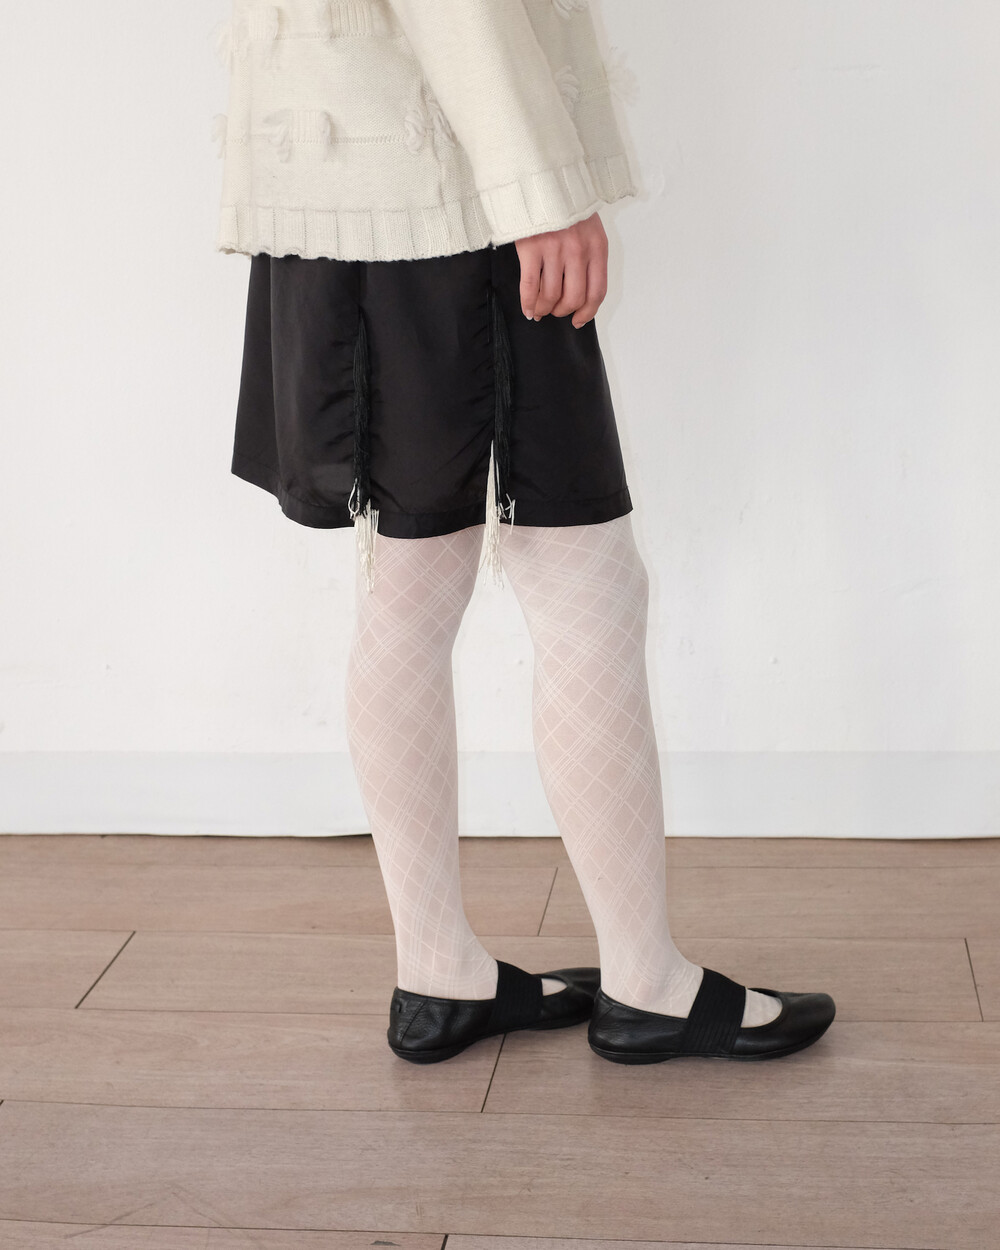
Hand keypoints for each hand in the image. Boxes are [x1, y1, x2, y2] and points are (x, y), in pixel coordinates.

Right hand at [515, 211, 608, 328]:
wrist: (542, 176)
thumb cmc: (565, 204)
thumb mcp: (588, 227)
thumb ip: (588, 255)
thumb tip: (580, 290)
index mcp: (597, 247)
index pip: (597, 292)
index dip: (587, 312)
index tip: (578, 320)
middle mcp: (578, 250)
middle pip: (573, 298)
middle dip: (563, 311)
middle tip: (555, 311)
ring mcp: (554, 250)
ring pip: (551, 296)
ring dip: (544, 309)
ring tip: (540, 310)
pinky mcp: (531, 248)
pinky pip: (530, 287)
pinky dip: (528, 303)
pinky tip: (528, 309)